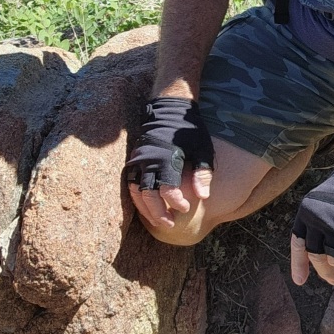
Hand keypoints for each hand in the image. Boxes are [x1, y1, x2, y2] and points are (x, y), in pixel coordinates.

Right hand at [126, 97, 213, 228]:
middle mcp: (148, 161)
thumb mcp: (202, 149)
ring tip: (158, 220)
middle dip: (158, 212)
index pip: (167, 188)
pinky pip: (130, 183)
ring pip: (135, 192)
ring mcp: (138, 160)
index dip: (175, 202)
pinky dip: (137, 197)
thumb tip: (203, 196)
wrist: (169, 109)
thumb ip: (202, 173)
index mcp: (167, 158)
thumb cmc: (189, 131)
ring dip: (145, 209)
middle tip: (170, 224)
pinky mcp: (133, 160)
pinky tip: (147, 207)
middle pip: (148, 195)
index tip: (185, 209)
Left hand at [290, 146, 333, 285]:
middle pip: (317, 255)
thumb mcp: (323, 203)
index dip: (299, 264)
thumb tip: (321, 260)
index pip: (299, 243)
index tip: (300, 281)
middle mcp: (317, 221)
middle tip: (332, 280)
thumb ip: (318, 228)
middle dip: (324, 271)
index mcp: (306, 212)